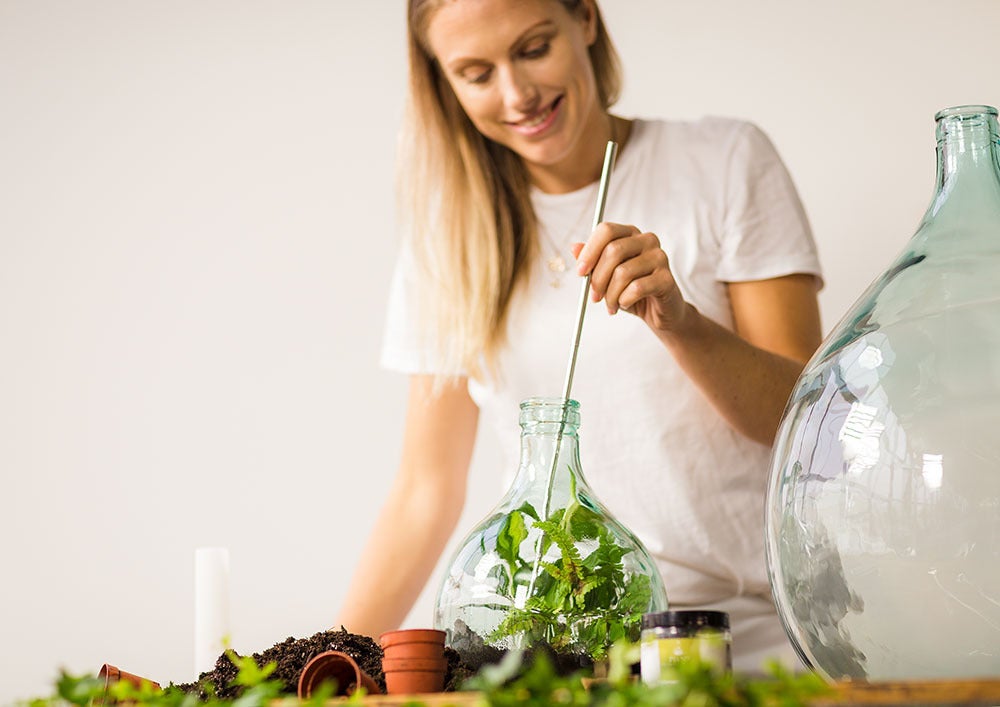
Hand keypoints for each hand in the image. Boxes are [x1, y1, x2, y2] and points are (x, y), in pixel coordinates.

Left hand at [573, 222, 688, 333]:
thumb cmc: (630, 291)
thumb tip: (574, 247)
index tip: (580, 272)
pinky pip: (636, 288)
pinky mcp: (667, 279)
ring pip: (623, 273)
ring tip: (611, 305)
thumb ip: (592, 261)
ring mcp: (659, 258)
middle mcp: (647, 240)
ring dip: (610, 295)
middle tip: (594, 297)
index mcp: (630, 234)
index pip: (606, 230)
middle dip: (598, 278)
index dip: (590, 251)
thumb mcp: (606, 276)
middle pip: (613, 251)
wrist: (657, 312)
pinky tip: (625, 304)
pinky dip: (624, 300)